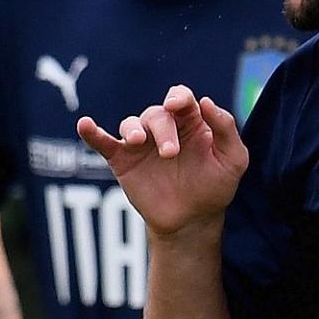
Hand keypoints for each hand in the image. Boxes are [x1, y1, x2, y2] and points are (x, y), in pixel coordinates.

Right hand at [77, 84, 247, 235]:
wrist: (193, 221)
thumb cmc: (216, 186)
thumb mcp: (233, 159)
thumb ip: (226, 128)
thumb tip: (206, 100)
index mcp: (190, 122)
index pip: (181, 98)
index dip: (178, 97)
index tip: (177, 105)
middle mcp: (164, 128)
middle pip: (157, 114)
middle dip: (162, 129)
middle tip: (169, 153)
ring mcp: (141, 143)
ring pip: (131, 123)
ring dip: (133, 129)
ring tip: (137, 141)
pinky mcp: (123, 161)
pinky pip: (104, 142)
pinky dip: (92, 133)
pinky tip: (85, 125)